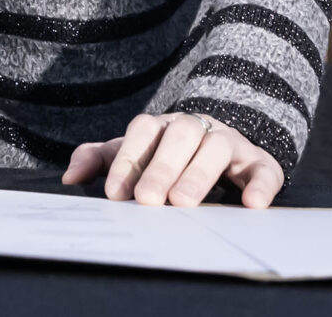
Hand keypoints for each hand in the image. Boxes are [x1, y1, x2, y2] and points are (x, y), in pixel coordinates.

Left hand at [62, 111, 285, 207]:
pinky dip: (259, 185)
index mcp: (162, 125)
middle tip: (149, 200)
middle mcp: (196, 127)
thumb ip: (102, 160)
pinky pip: (262, 168)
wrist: (225, 147)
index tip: (115, 195)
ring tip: (183, 203)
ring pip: (216, 147)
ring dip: (199, 173)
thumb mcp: (135, 155)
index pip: (143, 131)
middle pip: (180, 135)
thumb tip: (69, 177)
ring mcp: (229, 142)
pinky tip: (252, 205)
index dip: (128, 159)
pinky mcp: (258, 162)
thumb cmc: (169, 157)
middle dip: (162, 166)